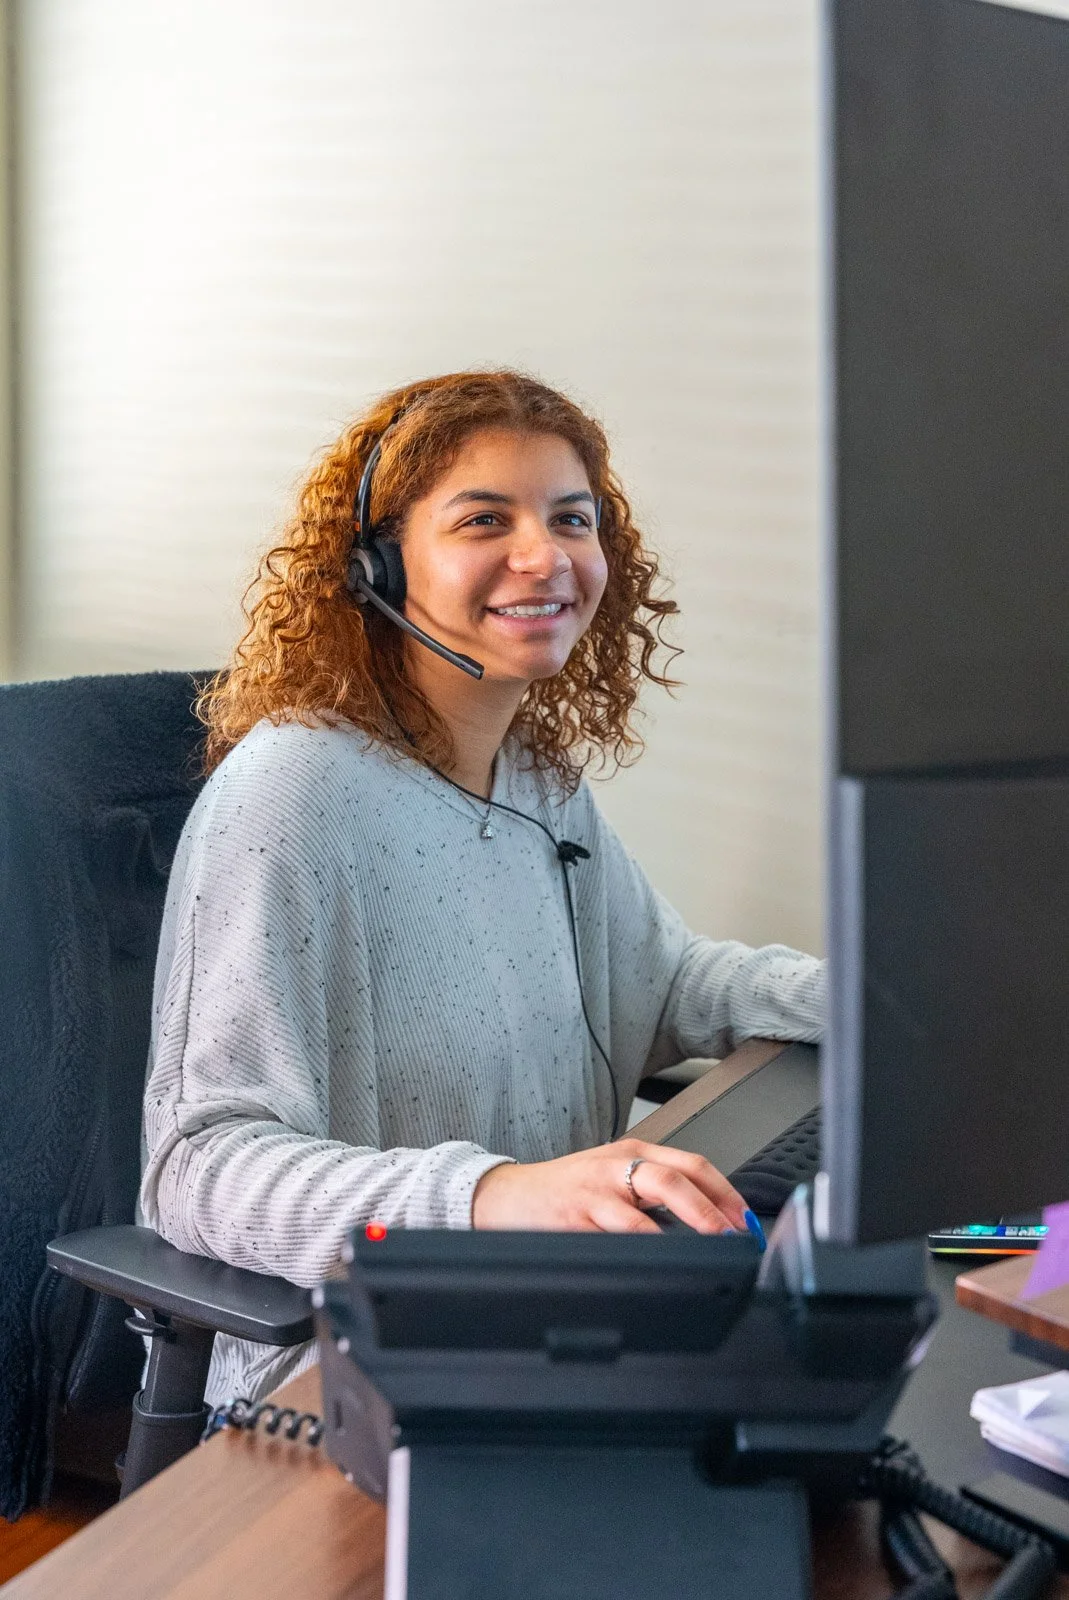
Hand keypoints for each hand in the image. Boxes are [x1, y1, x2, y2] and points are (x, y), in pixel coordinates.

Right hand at [471, 1138, 749, 1233]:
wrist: (504, 1196)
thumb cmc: (563, 1191)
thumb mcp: (613, 1178)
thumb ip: (654, 1192)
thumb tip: (709, 1222)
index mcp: (632, 1153)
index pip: (691, 1164)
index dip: (724, 1191)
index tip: (746, 1220)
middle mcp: (616, 1167)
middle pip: (673, 1179)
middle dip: (708, 1210)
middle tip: (732, 1235)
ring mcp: (594, 1193)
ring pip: (643, 1209)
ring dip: (679, 1231)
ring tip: (704, 1250)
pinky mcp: (573, 1219)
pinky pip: (612, 1236)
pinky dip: (638, 1250)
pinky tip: (654, 1264)